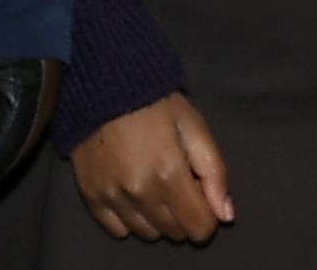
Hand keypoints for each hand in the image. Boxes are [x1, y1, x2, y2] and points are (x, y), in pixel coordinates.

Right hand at [71, 92, 234, 242]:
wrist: (104, 82)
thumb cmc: (155, 102)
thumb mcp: (194, 126)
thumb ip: (214, 172)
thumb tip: (226, 216)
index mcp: (169, 173)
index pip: (199, 228)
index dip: (207, 215)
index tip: (200, 195)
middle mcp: (140, 192)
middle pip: (175, 233)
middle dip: (182, 214)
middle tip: (176, 182)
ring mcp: (112, 196)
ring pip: (148, 234)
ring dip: (157, 218)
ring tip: (153, 185)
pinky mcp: (90, 195)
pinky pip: (118, 230)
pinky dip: (129, 218)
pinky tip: (131, 194)